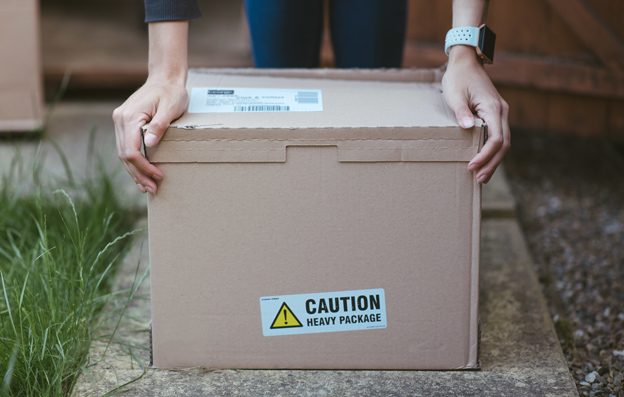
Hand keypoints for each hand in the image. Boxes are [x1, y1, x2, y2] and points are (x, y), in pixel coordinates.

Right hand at [112, 79, 187, 192]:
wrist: (165, 78)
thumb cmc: (171, 92)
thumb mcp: (170, 107)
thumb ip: (159, 125)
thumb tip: (148, 144)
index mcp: (129, 117)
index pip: (131, 150)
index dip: (143, 167)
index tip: (158, 176)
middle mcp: (120, 120)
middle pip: (124, 155)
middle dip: (138, 174)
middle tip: (152, 189)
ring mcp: (120, 122)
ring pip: (123, 153)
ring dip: (134, 172)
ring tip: (147, 187)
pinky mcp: (125, 124)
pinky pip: (126, 147)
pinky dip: (133, 162)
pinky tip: (141, 175)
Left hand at [442, 45, 509, 183]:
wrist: (466, 62)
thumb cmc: (458, 78)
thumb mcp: (455, 94)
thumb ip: (462, 112)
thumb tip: (469, 128)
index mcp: (493, 108)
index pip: (496, 139)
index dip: (485, 155)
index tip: (472, 165)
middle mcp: (501, 112)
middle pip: (503, 144)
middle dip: (492, 163)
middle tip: (479, 179)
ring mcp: (500, 114)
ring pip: (503, 142)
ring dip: (494, 160)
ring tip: (482, 176)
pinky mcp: (495, 115)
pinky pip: (497, 137)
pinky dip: (492, 151)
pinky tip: (484, 161)